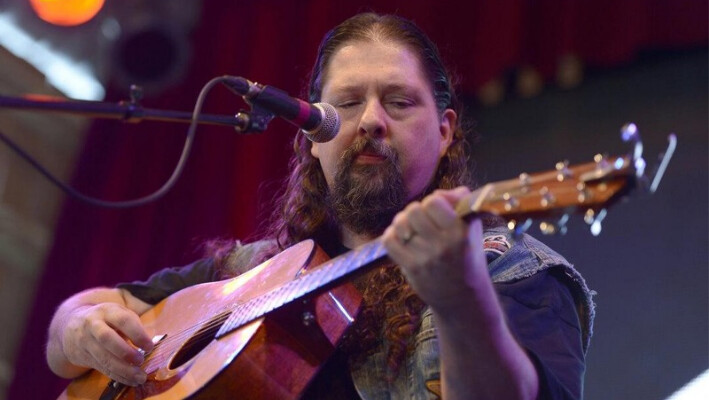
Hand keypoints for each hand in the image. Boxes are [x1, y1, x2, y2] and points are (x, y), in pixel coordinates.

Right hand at [61, 302, 153, 385]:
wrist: (71, 325)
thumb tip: (149, 344)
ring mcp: (85, 341)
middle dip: (125, 352)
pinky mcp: (83, 356)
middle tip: (141, 361)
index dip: (137, 334)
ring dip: (123, 370)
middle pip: (107, 339)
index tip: (149, 346)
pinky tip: (130, 380)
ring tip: (140, 377)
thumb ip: (133, 325)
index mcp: (107, 311)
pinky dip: (117, 376)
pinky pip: (101, 368)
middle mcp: (93, 325)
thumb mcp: (118, 313)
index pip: (123, 320)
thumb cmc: (105, 319)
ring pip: (103, 357)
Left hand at [382, 186, 487, 311]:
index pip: (434, 202)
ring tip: (411, 229)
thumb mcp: (472, 228)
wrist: (462, 298)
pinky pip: (389, 240)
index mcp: (461, 231)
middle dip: (417, 211)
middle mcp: (443, 245)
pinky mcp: (411, 268)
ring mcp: (426, 257)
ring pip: (400, 224)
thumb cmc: (466, 256)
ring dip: (403, 223)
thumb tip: (442, 193)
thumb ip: (460, 203)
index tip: (438, 211)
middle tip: (423, 221)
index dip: (433, 202)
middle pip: (414, 210)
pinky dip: (392, 236)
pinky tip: (402, 239)